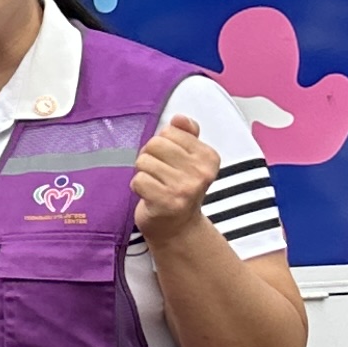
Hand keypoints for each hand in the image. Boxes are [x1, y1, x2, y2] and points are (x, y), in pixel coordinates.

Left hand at [134, 113, 220, 241]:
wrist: (178, 228)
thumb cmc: (179, 188)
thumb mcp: (189, 160)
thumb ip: (187, 135)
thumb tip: (179, 118)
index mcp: (209, 157)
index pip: (170, 131)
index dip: (161, 144)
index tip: (169, 162)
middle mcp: (201, 172)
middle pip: (155, 144)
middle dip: (149, 157)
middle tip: (158, 174)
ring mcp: (185, 188)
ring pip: (144, 161)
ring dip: (143, 173)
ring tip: (154, 185)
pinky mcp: (167, 202)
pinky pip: (138, 180)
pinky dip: (138, 187)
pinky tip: (149, 195)